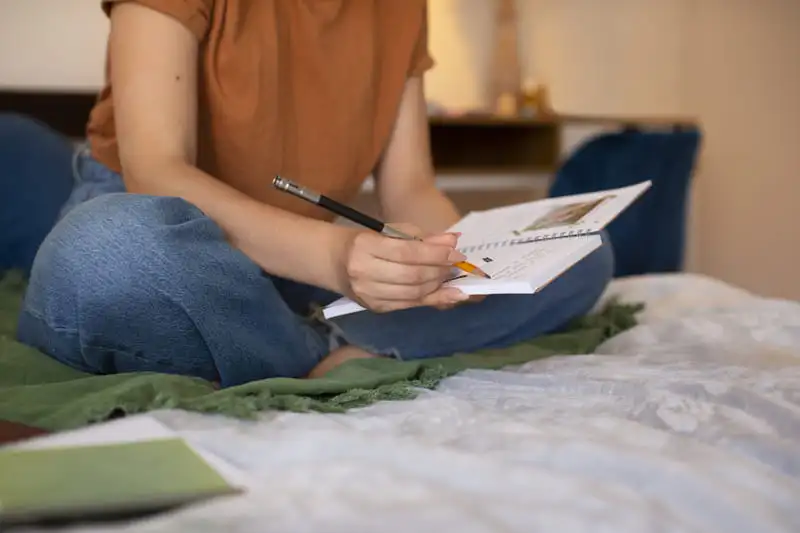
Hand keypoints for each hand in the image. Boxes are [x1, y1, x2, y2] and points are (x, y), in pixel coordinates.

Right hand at [339, 223, 470, 312]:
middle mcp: (363, 272)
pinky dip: (430, 298)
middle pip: (412, 276)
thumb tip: (452, 241)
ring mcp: (368, 294)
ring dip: (438, 286)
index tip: (456, 252)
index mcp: (365, 246)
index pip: (407, 252)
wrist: (333, 261)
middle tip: (455, 264)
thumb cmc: (366, 241)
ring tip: (450, 276)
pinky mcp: (374, 308)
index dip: (435, 254)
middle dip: (439, 271)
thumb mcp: (390, 232)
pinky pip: (408, 305)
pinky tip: (445, 293)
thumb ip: (421, 237)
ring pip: (412, 293)